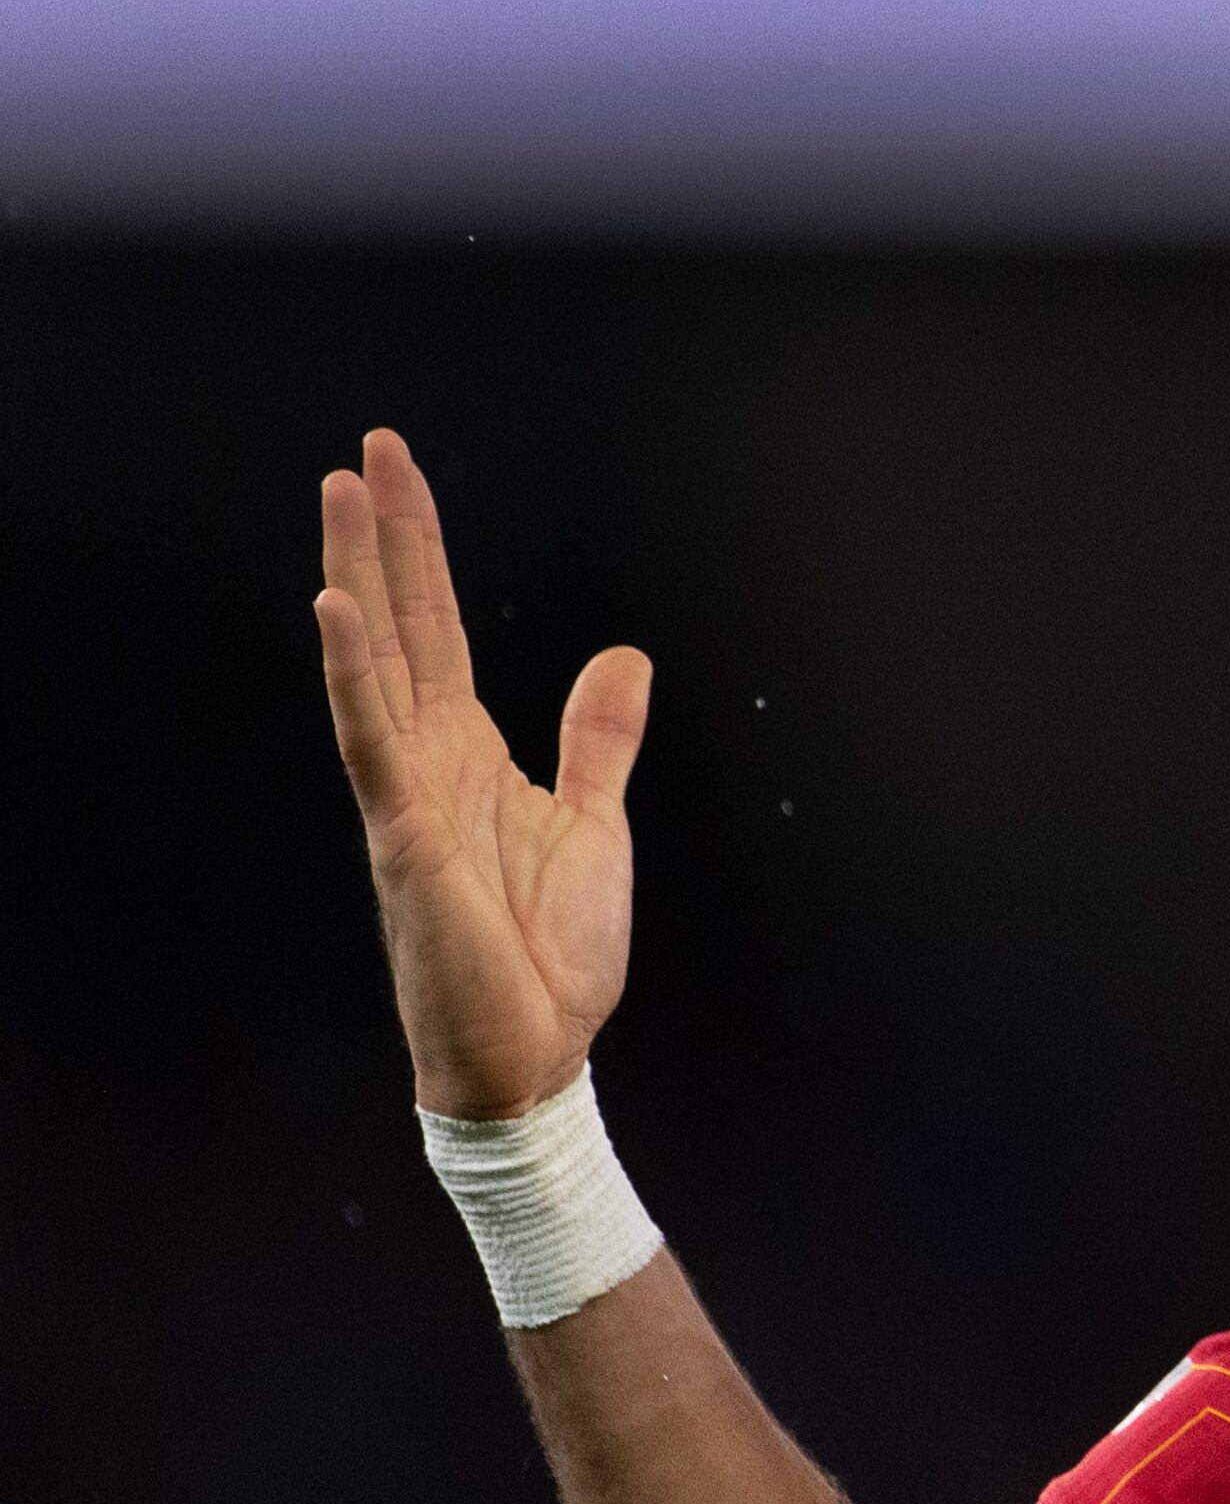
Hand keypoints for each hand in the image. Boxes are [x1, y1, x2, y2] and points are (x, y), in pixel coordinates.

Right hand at [315, 430, 649, 1118]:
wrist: (535, 1056)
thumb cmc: (548, 956)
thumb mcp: (594, 826)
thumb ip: (599, 742)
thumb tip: (623, 659)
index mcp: (469, 755)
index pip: (436, 631)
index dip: (420, 552)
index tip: (398, 473)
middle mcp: (426, 761)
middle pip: (398, 625)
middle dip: (384, 536)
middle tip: (368, 447)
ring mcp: (408, 796)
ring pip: (373, 664)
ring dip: (356, 577)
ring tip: (338, 495)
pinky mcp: (406, 839)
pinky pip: (371, 743)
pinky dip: (352, 676)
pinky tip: (333, 609)